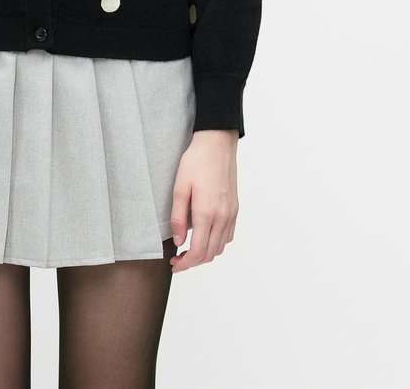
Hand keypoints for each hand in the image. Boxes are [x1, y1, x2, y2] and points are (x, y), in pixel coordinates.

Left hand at [168, 129, 238, 273]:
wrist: (217, 144)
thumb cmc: (196, 162)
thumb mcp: (179, 187)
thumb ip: (177, 217)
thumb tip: (177, 242)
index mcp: (206, 213)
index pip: (197, 251)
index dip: (185, 264)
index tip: (174, 265)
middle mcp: (222, 217)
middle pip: (210, 254)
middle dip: (193, 262)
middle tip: (178, 260)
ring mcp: (231, 213)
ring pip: (220, 247)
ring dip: (205, 253)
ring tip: (190, 249)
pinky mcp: (235, 208)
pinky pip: (228, 236)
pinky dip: (217, 243)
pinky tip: (205, 236)